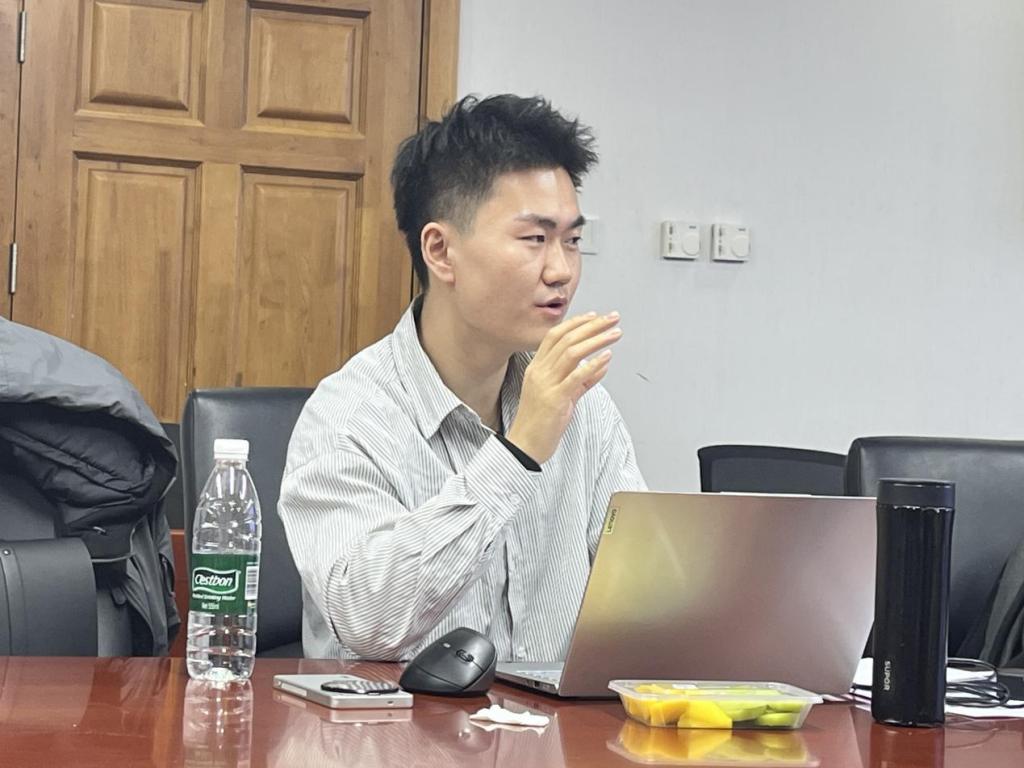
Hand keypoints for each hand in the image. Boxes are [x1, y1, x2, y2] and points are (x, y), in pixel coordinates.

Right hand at [505, 311, 621, 463]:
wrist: (525, 446)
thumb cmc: (541, 422)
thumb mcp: (562, 396)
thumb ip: (581, 380)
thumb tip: (601, 365)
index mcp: (537, 368)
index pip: (555, 336)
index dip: (575, 323)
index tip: (594, 316)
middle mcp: (539, 372)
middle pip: (566, 339)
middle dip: (592, 326)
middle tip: (612, 318)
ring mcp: (546, 385)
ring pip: (572, 353)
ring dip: (597, 340)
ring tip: (615, 333)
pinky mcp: (555, 400)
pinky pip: (576, 377)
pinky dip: (593, 365)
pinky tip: (607, 357)